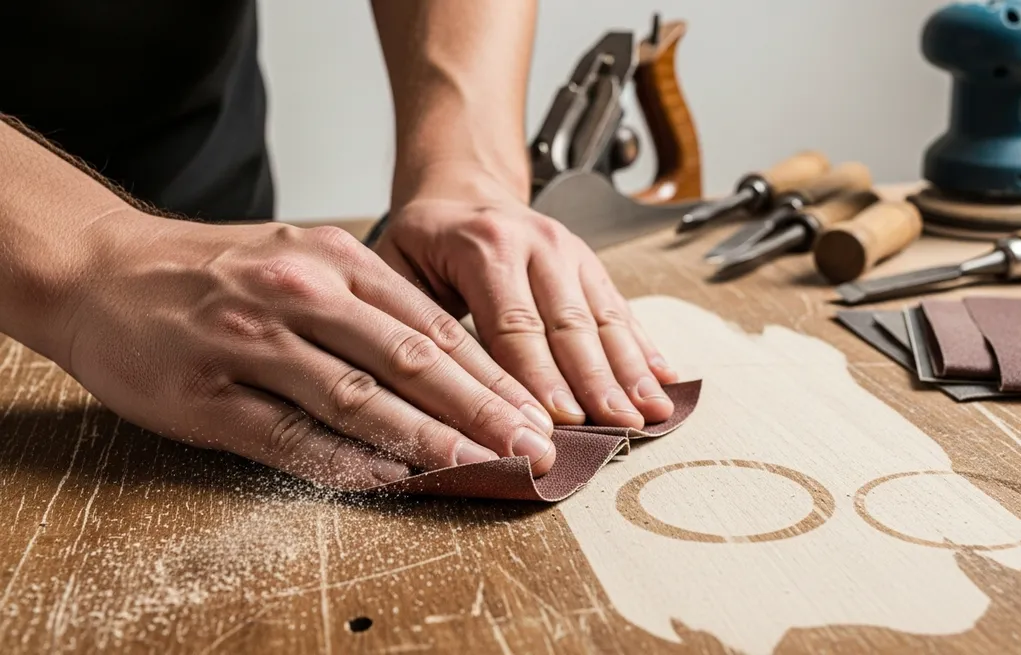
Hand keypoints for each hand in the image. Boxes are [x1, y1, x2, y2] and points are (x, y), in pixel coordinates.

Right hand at [58, 211, 558, 489]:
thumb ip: (370, 305)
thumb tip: (453, 366)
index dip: (490, 374)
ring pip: (358, 398)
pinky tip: (392, 479)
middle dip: (482, 410)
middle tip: (532, 448)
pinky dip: (345, 462)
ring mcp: (253, 343)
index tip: (533, 411)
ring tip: (480, 467)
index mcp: (334, 258)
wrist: (102, 269)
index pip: (433, 324)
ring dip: (427, 440)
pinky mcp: (209, 394)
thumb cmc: (214, 270)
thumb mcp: (300, 256)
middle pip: (411, 360)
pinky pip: (290, 436)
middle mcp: (301, 294)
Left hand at [375, 163, 678, 428]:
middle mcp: (536, 244)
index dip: (540, 377)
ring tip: (653, 412)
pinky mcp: (591, 264)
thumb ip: (411, 323)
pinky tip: (666, 378)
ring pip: (604, 318)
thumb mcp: (395, 270)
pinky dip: (645, 346)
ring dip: (632, 369)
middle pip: (570, 324)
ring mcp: (571, 251)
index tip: (561, 421)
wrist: (461, 188)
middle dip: (598, 381)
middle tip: (619, 427)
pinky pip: (621, 308)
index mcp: (484, 247)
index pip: (514, 325)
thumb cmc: (423, 243)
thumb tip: (422, 396)